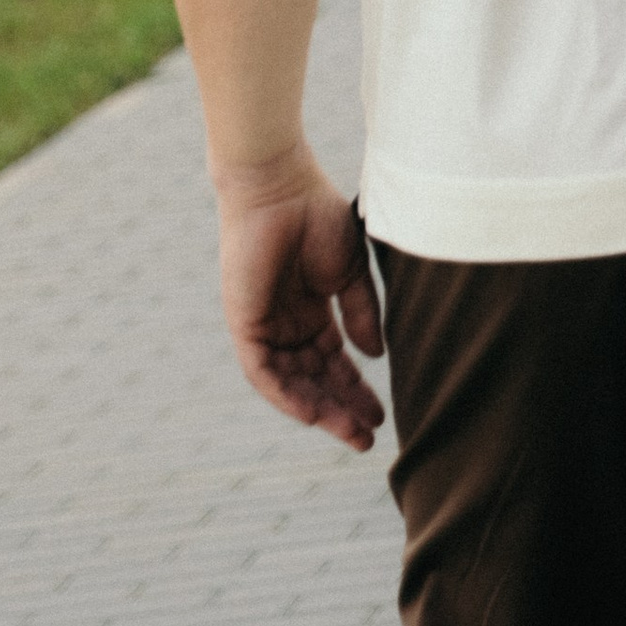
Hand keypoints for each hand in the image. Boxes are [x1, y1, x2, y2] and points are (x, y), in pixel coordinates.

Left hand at [214, 151, 385, 449]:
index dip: (357, 389)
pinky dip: (288, 395)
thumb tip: (375, 356)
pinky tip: (315, 413)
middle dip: (342, 409)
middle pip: (315, 379)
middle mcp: (287, 324)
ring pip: (292, 383)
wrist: (280, 187)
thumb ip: (362, 313)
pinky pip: (264, 373)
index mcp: (312, 309)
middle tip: (368, 438)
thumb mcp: (351, 271)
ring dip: (321, 410)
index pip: (334, 361)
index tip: (381, 415)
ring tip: (352, 433)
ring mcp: (265, 326)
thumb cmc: (317, 215)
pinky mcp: (244, 325)